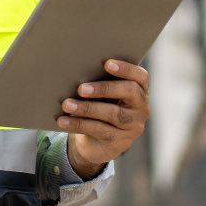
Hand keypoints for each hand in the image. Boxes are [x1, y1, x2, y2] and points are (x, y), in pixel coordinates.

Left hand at [58, 59, 150, 178]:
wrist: (96, 142)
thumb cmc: (98, 106)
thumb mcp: (102, 95)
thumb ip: (99, 81)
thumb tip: (77, 71)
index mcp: (139, 90)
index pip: (140, 76)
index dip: (126, 68)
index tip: (107, 64)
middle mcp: (141, 108)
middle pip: (129, 92)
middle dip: (104, 88)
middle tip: (81, 89)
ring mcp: (133, 127)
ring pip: (112, 113)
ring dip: (87, 108)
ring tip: (66, 104)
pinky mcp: (120, 142)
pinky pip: (99, 130)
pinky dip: (78, 124)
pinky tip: (63, 120)